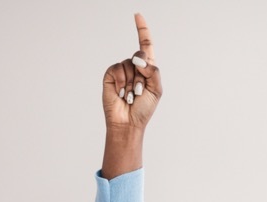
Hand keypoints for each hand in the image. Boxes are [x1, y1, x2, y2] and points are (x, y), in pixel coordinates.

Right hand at [101, 13, 160, 130]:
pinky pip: (117, 69)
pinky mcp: (110, 74)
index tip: (137, 15)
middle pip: (140, 55)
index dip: (142, 30)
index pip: (145, 45)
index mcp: (148, 69)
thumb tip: (138, 59)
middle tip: (140, 91)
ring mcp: (121, 69)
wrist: (128, 121)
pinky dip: (121, 82)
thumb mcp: (157, 90)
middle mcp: (134, 66)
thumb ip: (153, 71)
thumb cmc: (144, 108)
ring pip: (129, 64)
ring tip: (130, 95)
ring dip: (132, 83)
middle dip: (142, 73)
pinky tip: (120, 93)